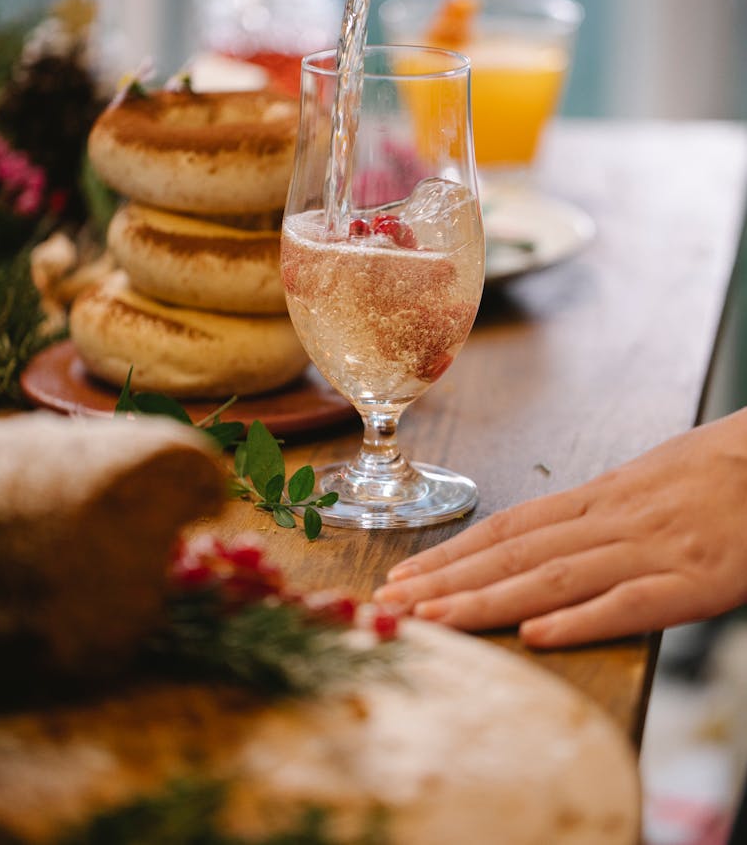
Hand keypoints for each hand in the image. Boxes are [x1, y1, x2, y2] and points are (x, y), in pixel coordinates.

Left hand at [374, 409, 746, 646]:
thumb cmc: (720, 468)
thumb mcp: (649, 479)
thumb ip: (600, 509)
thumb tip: (554, 531)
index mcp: (599, 497)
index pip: (508, 528)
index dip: (452, 554)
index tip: (405, 575)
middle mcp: (611, 521)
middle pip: (515, 553)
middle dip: (448, 580)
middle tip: (391, 603)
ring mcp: (649, 550)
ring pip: (554, 577)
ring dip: (488, 601)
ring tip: (435, 621)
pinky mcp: (692, 580)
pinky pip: (628, 603)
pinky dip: (580, 619)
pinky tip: (536, 636)